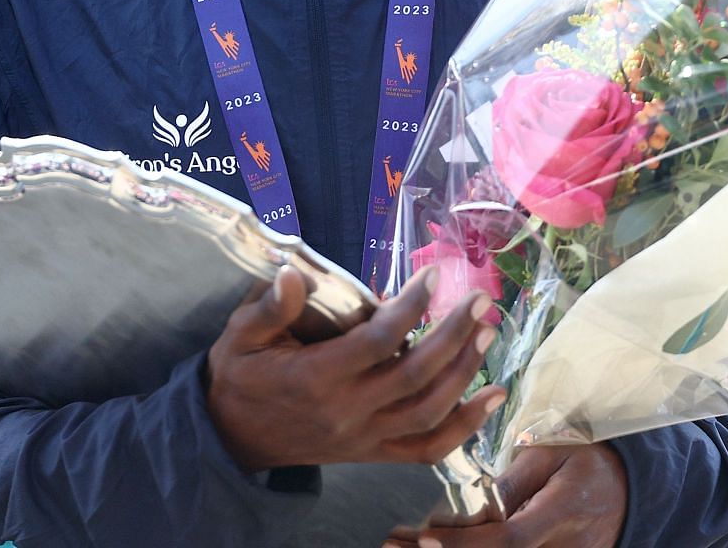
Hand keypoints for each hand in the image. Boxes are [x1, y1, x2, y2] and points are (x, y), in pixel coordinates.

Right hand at [205, 265, 504, 470]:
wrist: (232, 440)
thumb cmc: (241, 377)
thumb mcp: (240, 336)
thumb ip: (269, 308)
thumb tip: (291, 274)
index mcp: (315, 377)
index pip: (376, 342)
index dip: (410, 308)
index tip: (433, 276)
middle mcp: (346, 411)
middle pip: (414, 374)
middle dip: (454, 335)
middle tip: (479, 299)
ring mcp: (364, 438)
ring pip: (428, 411)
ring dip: (465, 373)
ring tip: (488, 332)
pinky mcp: (373, 454)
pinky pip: (428, 449)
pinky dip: (466, 427)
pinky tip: (494, 396)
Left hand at [388, 444, 628, 547]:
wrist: (628, 490)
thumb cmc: (585, 460)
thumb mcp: (552, 454)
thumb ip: (514, 480)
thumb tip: (473, 500)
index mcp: (562, 512)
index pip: (509, 540)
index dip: (466, 545)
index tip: (426, 537)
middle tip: (392, 546)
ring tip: (401, 547)